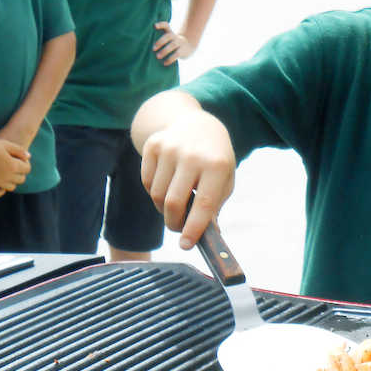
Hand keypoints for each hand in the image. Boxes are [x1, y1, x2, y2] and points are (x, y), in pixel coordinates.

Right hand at [0, 139, 29, 197]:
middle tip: (11, 165)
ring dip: (11, 181)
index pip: (27, 169)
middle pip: (21, 179)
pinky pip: (0, 193)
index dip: (24, 163)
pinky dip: (1, 189)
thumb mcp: (3, 144)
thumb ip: (18, 150)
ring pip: (11, 187)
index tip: (17, 158)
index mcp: (12, 166)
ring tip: (4, 172)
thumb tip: (28, 157)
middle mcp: (7, 177)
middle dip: (19, 173)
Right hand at [140, 110, 235, 248]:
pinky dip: (154, 191)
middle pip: (173, 202)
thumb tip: (205, 235)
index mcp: (217, 165)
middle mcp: (192, 155)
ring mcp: (170, 148)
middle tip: (178, 227)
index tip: (186, 245)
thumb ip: (215, 206)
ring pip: (156, 195)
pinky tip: (167, 184)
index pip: (204, 204)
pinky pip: (146, 182)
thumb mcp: (225, 179)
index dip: (194, 228)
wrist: (197, 125)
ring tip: (175, 204)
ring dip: (163, 208)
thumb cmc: (214, 158)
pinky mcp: (153, 145)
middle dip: (174, 223)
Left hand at [152, 21, 195, 65]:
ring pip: (172, 45)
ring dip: (164, 51)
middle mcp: (175, 36)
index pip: (166, 25)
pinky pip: (177, 54)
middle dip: (160, 42)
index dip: (161, 25)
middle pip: (168, 36)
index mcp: (169, 33)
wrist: (188, 47)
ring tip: (157, 57)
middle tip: (153, 49)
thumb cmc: (172, 44)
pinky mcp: (183, 50)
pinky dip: (170, 59)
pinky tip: (165, 63)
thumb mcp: (168, 39)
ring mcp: (180, 43)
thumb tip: (148, 49)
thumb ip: (159, 41)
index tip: (154, 26)